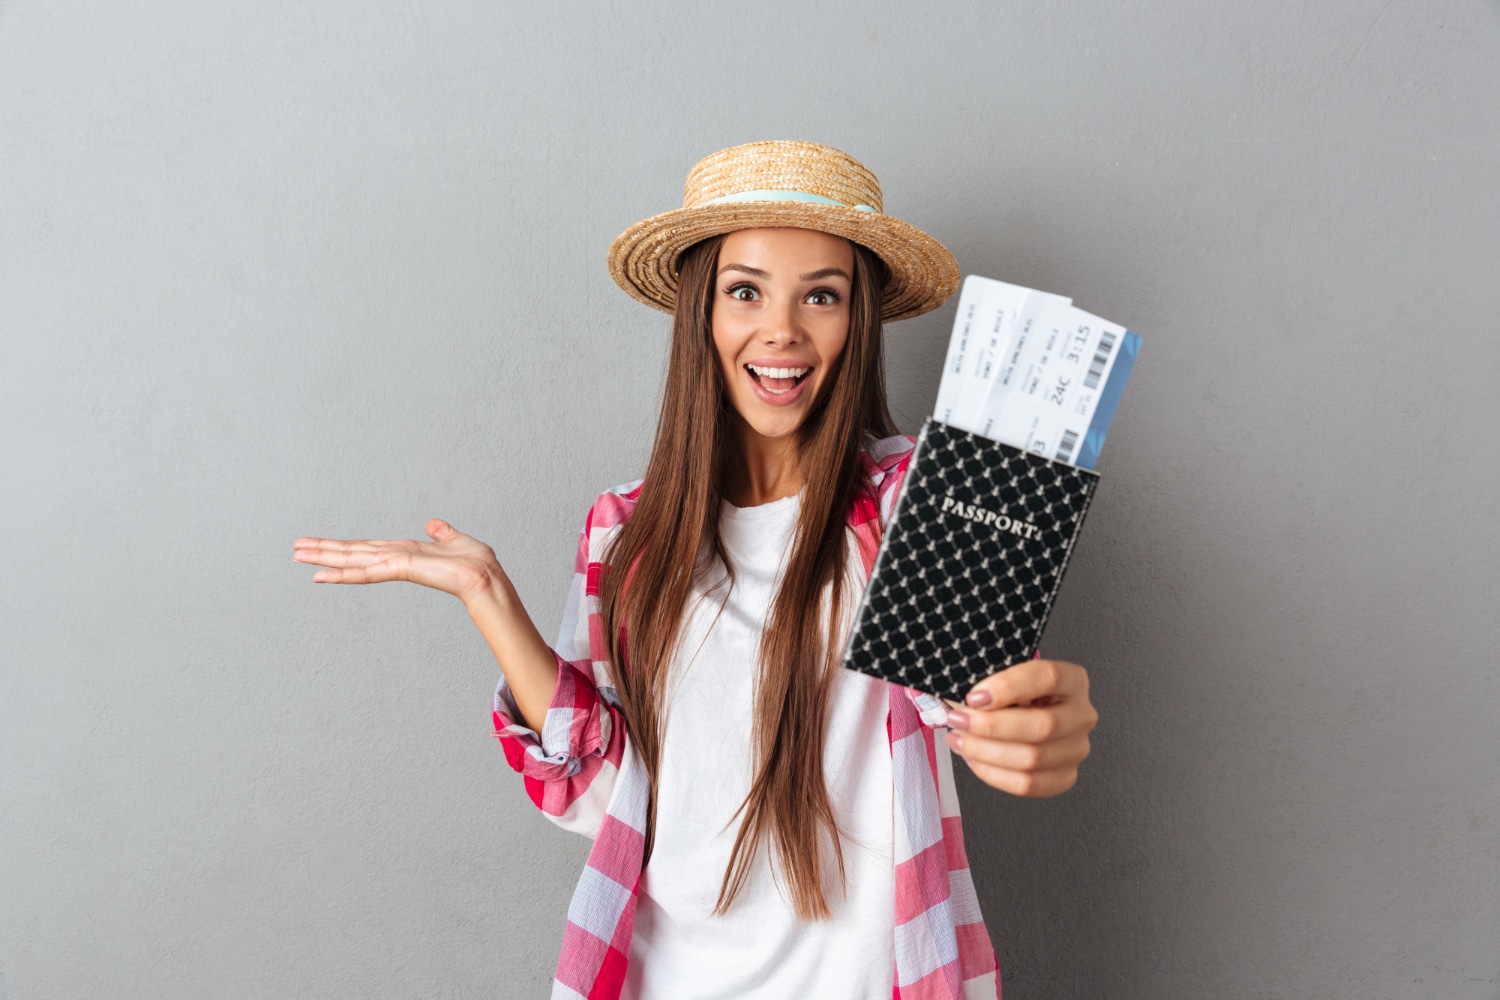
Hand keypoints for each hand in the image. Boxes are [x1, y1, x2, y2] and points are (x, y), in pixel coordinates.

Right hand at [293, 519, 503, 605]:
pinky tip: (322, 575)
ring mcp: (396, 565)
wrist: (486, 577)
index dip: (342, 545)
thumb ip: (442, 533)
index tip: (319, 543)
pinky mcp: (401, 569)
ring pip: (353, 561)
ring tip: (298, 557)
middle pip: (352, 552)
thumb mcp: (456, 540)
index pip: (367, 547)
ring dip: (324, 558)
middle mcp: (395, 558)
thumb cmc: (475, 563)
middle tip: (294, 550)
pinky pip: (368, 571)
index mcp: (404, 552)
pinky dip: (344, 573)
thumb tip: (433, 524)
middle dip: (323, 551)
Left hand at [941, 658, 1097, 796]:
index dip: (1009, 687)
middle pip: (1043, 726)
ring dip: (985, 752)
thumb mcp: (1001, 676)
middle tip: (958, 720)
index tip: (974, 696)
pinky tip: (974, 758)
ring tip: (959, 739)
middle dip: (991, 726)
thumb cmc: (1009, 694)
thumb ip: (986, 680)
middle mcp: (1081, 714)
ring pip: (1032, 759)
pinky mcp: (1064, 776)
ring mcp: (1076, 749)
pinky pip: (1028, 785)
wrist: (1018, 715)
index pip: (1048, 677)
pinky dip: (993, 773)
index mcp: (1073, 680)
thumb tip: (955, 693)